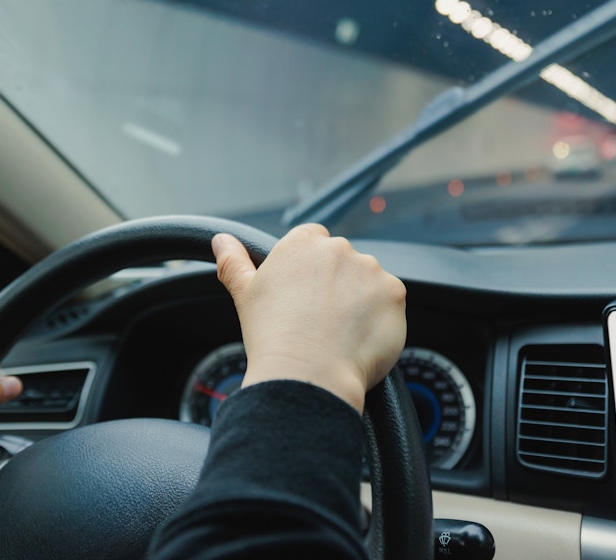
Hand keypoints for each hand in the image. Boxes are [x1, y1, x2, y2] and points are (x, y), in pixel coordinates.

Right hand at [212, 224, 406, 413]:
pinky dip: (381, 317)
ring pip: (369, 281)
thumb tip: (221, 240)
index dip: (311, 271)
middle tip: (322, 319)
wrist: (306, 375)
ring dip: (361, 299)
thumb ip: (234, 262)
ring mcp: (370, 269)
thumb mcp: (244, 295)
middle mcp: (338, 249)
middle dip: (338, 285)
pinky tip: (360, 337)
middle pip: (344, 261)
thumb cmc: (273, 337)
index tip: (306, 295)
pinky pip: (390, 301)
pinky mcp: (394, 292)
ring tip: (340, 332)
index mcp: (302, 244)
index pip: (314, 241)